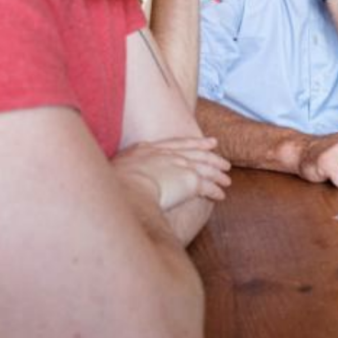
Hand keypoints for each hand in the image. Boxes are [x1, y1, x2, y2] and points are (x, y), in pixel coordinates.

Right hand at [112, 136, 231, 210]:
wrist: (124, 188)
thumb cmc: (111, 184)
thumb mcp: (115, 170)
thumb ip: (123, 170)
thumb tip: (119, 180)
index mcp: (147, 149)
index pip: (176, 144)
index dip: (194, 143)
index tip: (208, 141)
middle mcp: (166, 154)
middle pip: (195, 152)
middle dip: (211, 156)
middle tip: (223, 158)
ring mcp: (179, 165)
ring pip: (205, 168)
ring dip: (217, 174)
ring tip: (226, 179)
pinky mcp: (189, 181)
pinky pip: (207, 186)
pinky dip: (215, 190)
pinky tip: (220, 196)